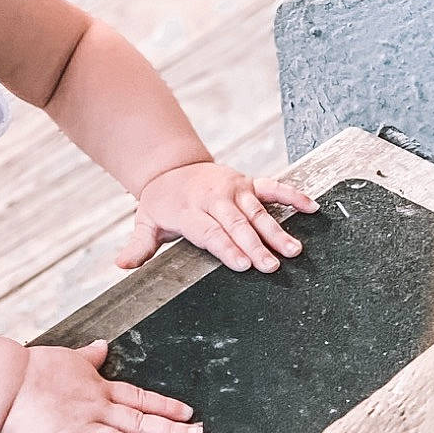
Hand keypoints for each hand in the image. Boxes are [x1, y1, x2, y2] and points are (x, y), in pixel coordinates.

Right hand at [0, 340, 201, 432]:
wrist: (5, 380)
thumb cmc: (33, 369)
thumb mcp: (68, 358)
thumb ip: (88, 357)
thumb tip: (102, 346)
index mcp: (100, 391)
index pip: (140, 398)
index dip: (166, 406)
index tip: (187, 413)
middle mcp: (97, 410)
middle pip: (141, 422)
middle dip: (172, 431)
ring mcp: (80, 427)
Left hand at [115, 163, 317, 274]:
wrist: (170, 166)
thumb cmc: (160, 202)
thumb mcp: (145, 222)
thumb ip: (139, 246)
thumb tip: (122, 265)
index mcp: (188, 211)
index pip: (210, 232)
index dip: (226, 248)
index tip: (243, 264)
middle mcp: (213, 198)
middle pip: (236, 224)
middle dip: (255, 245)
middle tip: (273, 265)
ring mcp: (233, 188)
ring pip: (257, 211)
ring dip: (277, 230)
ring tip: (294, 249)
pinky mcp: (248, 181)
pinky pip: (273, 187)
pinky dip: (292, 195)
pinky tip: (311, 207)